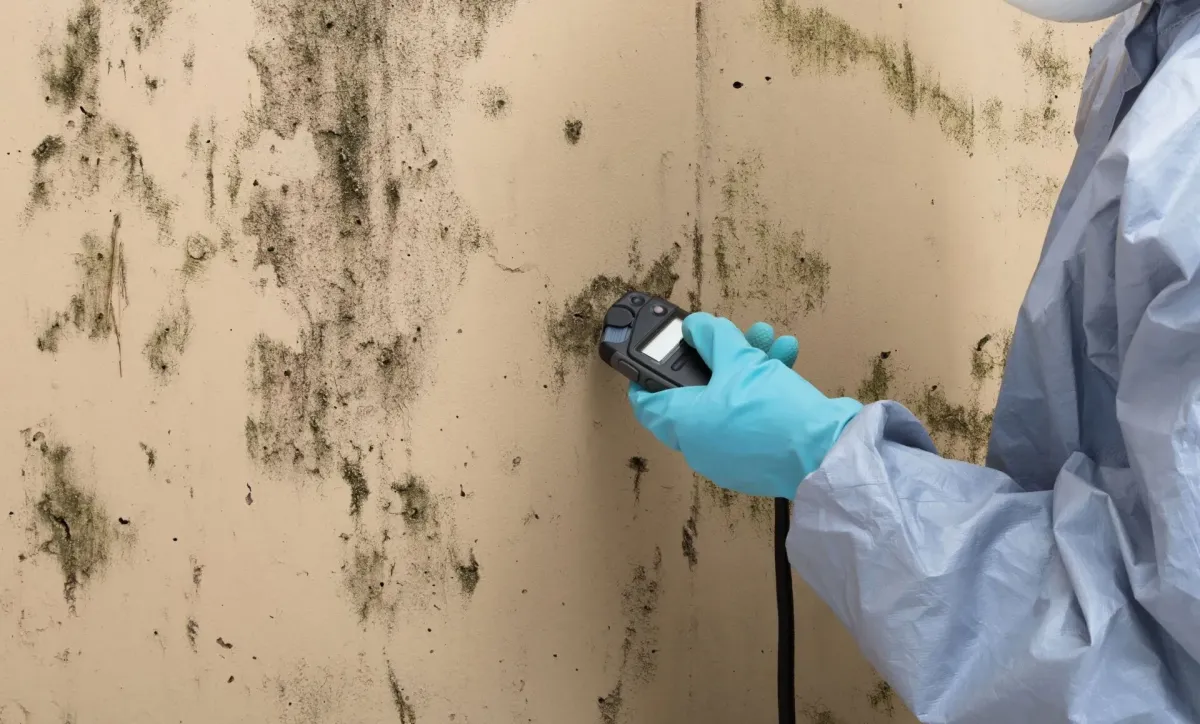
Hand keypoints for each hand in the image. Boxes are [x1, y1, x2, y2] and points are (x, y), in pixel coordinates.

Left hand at [628, 313, 861, 498]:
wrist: (825, 452)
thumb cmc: (774, 411)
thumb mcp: (740, 360)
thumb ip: (712, 338)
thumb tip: (695, 327)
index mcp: (685, 425)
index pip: (647, 402)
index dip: (645, 375)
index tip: (652, 355)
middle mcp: (701, 446)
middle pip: (696, 392)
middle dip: (717, 356)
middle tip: (729, 335)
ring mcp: (729, 456)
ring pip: (729, 400)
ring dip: (747, 365)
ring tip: (767, 339)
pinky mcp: (757, 458)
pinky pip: (750, 417)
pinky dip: (763, 389)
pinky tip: (785, 358)